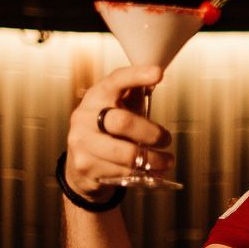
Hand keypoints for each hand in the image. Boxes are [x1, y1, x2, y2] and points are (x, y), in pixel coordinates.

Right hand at [65, 66, 171, 198]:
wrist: (82, 165)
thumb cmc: (109, 131)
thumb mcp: (120, 108)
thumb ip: (134, 93)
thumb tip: (156, 75)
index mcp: (97, 96)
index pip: (116, 81)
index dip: (136, 76)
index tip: (158, 73)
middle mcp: (84, 116)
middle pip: (123, 122)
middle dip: (152, 134)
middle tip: (166, 140)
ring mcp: (82, 142)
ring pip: (127, 154)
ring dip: (154, 160)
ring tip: (167, 161)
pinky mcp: (85, 165)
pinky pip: (123, 172)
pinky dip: (143, 174)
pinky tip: (152, 172)